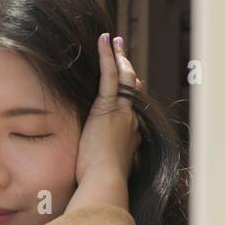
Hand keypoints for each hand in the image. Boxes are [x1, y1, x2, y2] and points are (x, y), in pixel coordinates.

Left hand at [69, 33, 141, 211]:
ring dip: (120, 57)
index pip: (132, 108)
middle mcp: (131, 120)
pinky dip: (108, 56)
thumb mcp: (104, 169)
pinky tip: (104, 41)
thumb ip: (102, 160)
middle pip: (133, 88)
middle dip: (128, 69)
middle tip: (122, 52)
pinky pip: (110, 75)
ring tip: (114, 41)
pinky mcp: (109, 107)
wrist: (104, 182)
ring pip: (125, 77)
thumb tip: (92, 164)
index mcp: (131, 135)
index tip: (128, 83)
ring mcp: (122, 112)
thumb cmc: (100, 183)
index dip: (131, 93)